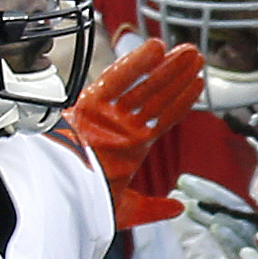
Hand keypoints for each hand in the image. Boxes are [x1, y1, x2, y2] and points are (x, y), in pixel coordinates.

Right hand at [69, 37, 205, 224]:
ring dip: (166, 67)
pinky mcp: (90, 106)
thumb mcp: (127, 210)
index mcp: (129, 146)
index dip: (182, 100)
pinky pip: (117, 79)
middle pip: (156, 96)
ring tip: (187, 52)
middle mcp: (120, 127)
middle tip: (196, 57)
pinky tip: (155, 48)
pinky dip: (135, 62)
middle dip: (178, 76)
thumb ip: (154, 208)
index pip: (163, 117)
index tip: (197, 83)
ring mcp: (107, 116)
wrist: (60, 201)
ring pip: (143, 86)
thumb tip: (177, 208)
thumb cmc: (84, 206)